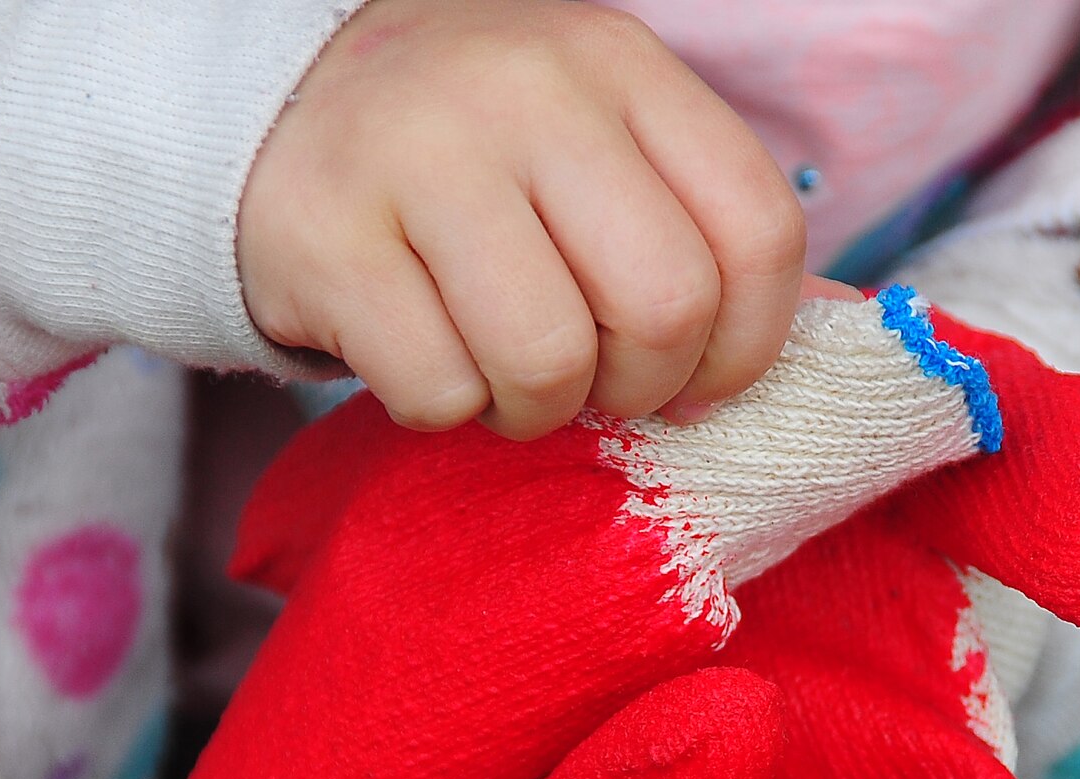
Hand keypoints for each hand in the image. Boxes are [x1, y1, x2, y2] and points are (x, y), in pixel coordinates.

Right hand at [238, 0, 811, 437]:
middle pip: (665, 306)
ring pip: (548, 362)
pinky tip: (428, 355)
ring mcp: (418, 157)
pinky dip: (447, 410)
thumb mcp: (598, 141)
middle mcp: (527, 92)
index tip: (700, 376)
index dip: (750, 344)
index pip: (758, 230)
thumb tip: (800, 340)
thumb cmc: (479, 157)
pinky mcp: (328, 238)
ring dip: (539, 411)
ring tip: (508, 375)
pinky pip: (439, 391)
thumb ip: (692, 222)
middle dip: (643, 388)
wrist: (279, 106)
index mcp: (620, 66)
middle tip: (598, 383)